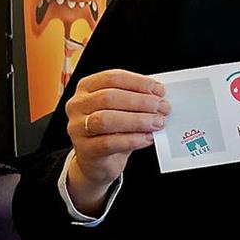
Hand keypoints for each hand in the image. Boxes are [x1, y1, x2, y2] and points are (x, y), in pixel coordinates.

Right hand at [65, 69, 168, 213]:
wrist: (100, 161)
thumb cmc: (114, 130)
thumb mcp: (123, 110)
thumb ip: (137, 100)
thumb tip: (160, 96)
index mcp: (87, 88)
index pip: (112, 78)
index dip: (138, 82)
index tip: (159, 90)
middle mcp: (78, 105)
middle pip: (109, 97)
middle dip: (140, 101)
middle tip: (162, 108)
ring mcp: (77, 128)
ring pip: (106, 120)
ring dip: (137, 120)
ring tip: (158, 122)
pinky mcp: (84, 149)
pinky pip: (109, 143)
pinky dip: (132, 140)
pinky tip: (148, 138)